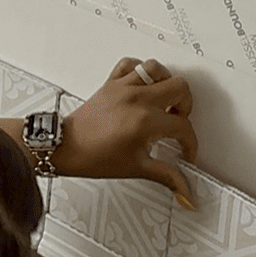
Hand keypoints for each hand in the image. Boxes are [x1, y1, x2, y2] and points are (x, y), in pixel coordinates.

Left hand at [56, 57, 196, 200]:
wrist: (65, 148)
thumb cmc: (93, 157)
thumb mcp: (136, 168)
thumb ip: (166, 176)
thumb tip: (184, 192)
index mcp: (145, 121)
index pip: (182, 127)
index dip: (190, 142)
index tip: (185, 150)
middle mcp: (136, 98)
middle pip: (179, 88)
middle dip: (186, 106)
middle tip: (178, 121)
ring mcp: (123, 87)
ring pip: (157, 69)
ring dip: (167, 83)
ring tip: (165, 100)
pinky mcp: (111, 83)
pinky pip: (131, 64)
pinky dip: (140, 70)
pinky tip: (143, 85)